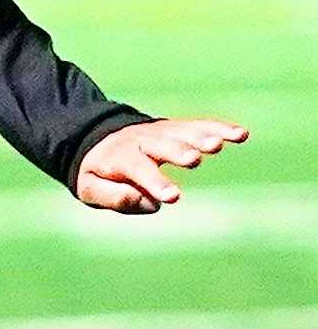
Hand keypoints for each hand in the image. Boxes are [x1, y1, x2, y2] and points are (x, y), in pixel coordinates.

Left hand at [75, 117, 248, 212]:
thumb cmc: (97, 171)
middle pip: (161, 145)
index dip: (155, 182)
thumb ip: (112, 197)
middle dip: (178, 151)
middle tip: (194, 160)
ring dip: (201, 136)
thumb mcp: (88, 188)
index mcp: (118, 157)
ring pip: (182, 132)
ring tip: (219, 143)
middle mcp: (141, 140)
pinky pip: (199, 126)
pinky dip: (219, 128)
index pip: (137, 169)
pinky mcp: (176, 128)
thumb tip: (147, 203)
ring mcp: (160, 131)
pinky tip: (241, 135)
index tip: (173, 196)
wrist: (98, 138)